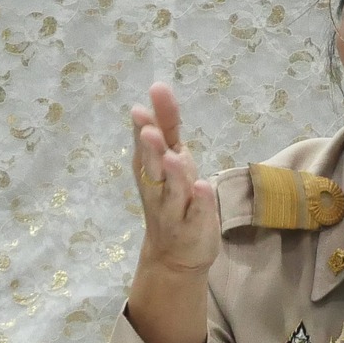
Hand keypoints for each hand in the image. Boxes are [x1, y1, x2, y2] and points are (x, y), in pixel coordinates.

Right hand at [131, 82, 218, 276]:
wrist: (174, 255)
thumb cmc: (173, 197)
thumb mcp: (172, 157)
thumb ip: (167, 126)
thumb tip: (159, 87)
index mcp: (151, 168)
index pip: (148, 143)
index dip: (145, 126)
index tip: (140, 107)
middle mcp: (158, 188)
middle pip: (153, 167)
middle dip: (151, 149)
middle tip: (148, 130)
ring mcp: (175, 209)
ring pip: (173, 190)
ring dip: (173, 174)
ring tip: (175, 157)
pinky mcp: (194, 227)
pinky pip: (196, 214)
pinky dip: (200, 202)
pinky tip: (203, 187)